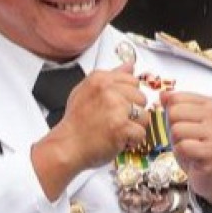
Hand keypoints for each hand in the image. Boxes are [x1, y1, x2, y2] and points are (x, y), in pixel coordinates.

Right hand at [31, 61, 145, 198]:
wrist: (67, 146)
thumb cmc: (76, 123)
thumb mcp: (86, 91)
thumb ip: (111, 77)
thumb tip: (130, 65)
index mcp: (100, 79)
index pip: (132, 80)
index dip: (128, 97)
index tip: (118, 106)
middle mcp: (108, 91)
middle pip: (141, 98)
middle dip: (132, 112)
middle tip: (115, 120)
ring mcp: (116, 109)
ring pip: (144, 115)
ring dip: (134, 126)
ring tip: (117, 130)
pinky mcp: (121, 127)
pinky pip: (141, 133)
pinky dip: (132, 141)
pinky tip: (118, 140)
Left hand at [160, 91, 211, 203]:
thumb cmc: (200, 147)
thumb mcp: (188, 122)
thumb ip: (176, 107)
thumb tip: (162, 94)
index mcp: (211, 104)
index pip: (176, 98)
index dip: (171, 114)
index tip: (184, 125)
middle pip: (174, 112)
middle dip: (173, 128)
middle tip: (187, 139)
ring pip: (176, 130)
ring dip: (177, 142)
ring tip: (190, 148)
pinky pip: (182, 146)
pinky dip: (182, 154)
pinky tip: (193, 157)